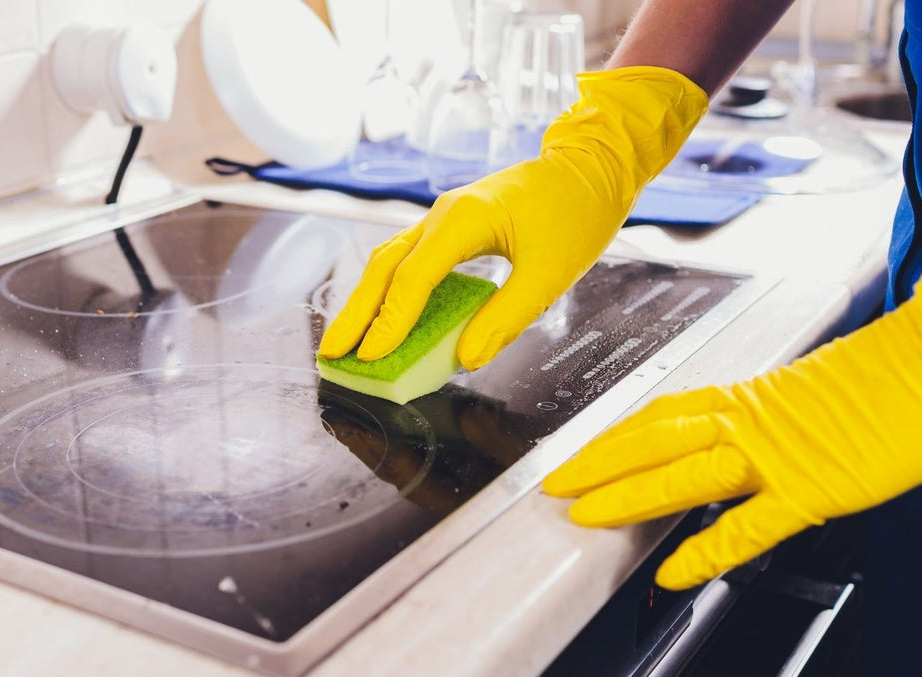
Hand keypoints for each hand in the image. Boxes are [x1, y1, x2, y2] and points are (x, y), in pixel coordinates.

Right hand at [317, 67, 707, 369]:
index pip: (412, 278)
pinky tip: (384, 317)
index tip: (370, 356)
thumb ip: (506, 317)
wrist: (591, 168)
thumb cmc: (576, 213)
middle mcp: (443, 215)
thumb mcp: (549, 274)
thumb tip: (468, 358)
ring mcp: (444, 217)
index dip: (389, 321)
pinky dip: (392, 291)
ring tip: (346, 340)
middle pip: (383, 267)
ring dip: (366, 301)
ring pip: (390, 261)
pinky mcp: (452, 226)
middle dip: (355, 312)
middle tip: (330, 353)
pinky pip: (410, 259)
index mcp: (464, 220)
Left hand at [543, 175, 921, 589]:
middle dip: (598, 463)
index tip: (579, 451)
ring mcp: (779, 456)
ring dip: (628, 494)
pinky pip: (749, 526)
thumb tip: (746, 438)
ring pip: (684, 474)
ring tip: (584, 514)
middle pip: (654, 440)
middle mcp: (752, 421)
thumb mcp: (814, 393)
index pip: (662, 415)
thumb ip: (772, 417)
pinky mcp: (814, 489)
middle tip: (553, 483)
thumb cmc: (895, 373)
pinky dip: (708, 549)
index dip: (615, 435)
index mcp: (750, 396)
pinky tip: (676, 570)